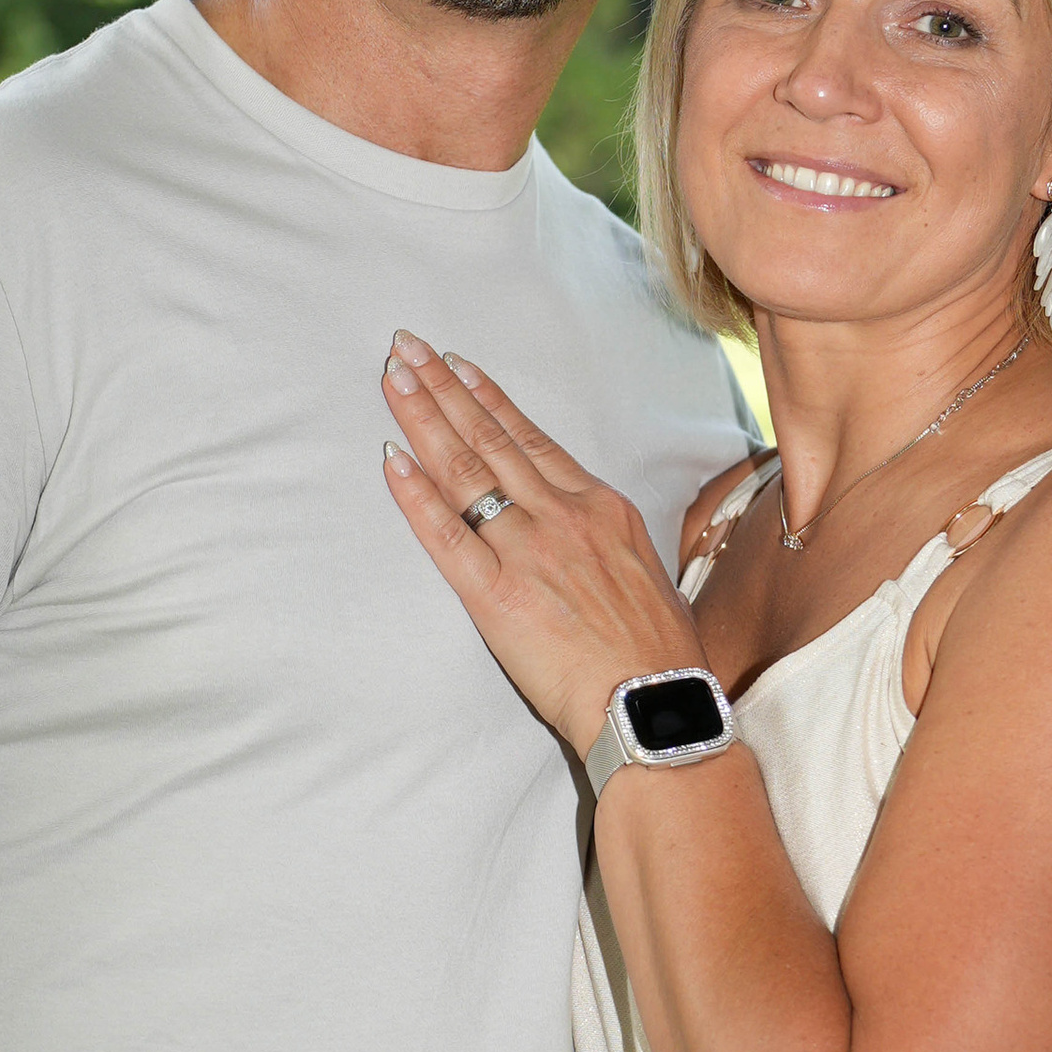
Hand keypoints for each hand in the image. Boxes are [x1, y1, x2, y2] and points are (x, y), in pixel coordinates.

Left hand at [381, 333, 700, 744]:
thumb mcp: (648, 575)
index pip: (532, 440)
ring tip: (393, 380)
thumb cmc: (660, 654)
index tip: (457, 367)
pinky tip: (391, 460)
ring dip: (424, 419)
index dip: (488, 399)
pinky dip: (416, 496)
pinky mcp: (497, 596)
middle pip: (490, 440)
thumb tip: (596, 537)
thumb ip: (609, 544)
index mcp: (601, 508)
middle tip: (405, 348)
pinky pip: (446, 536)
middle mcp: (563, 517)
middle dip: (442, 390)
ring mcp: (528, 552)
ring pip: (466, 472)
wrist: (653, 703)